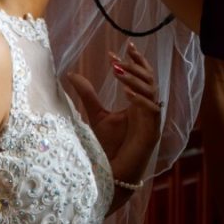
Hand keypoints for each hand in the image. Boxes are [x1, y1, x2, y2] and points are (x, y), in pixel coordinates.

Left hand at [67, 41, 161, 185]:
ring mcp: (152, 121)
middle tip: (123, 53)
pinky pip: (151, 110)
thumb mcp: (96, 115)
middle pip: (150, 79)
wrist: (113, 174)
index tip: (119, 49)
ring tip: (118, 71)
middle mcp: (148, 109)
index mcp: (139, 104)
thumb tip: (71, 74)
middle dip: (137, 64)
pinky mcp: (152, 133)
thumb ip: (88, 94)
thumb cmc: (109, 147)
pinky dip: (140, 100)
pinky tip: (126, 92)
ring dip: (135, 79)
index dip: (134, 61)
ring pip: (151, 92)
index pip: (141, 76)